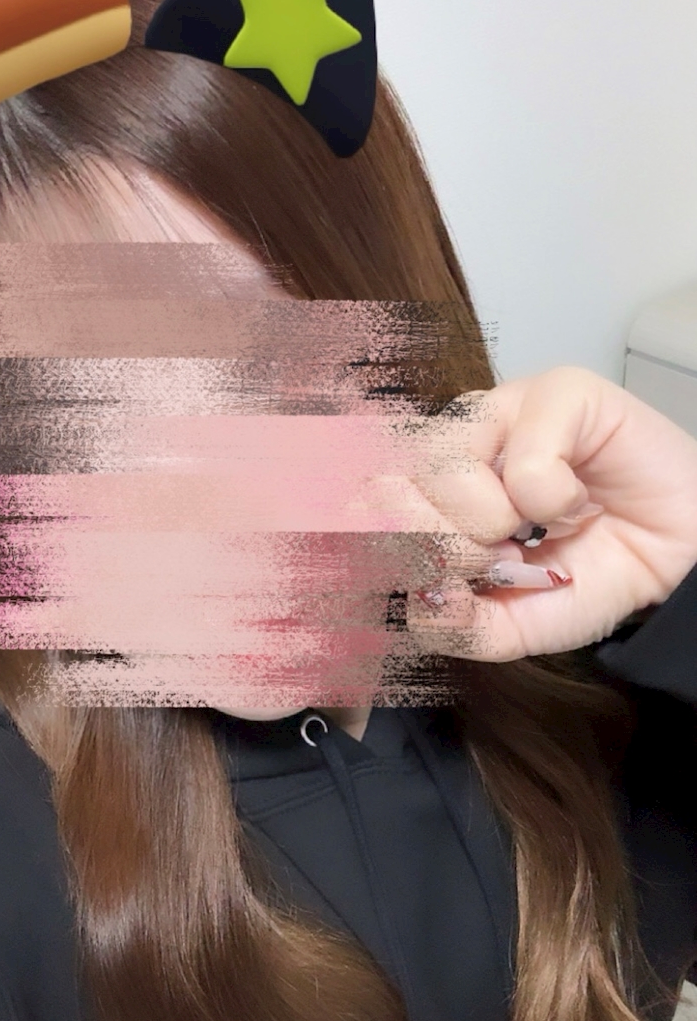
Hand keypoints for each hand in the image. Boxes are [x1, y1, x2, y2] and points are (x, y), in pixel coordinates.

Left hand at [403, 366, 696, 660]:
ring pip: (444, 472)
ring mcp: (499, 411)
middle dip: (440, 550)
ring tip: (534, 532)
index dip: (377, 546)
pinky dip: (554, 502)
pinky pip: (523, 463)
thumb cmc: (588, 577)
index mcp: (424, 490)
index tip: (428, 579)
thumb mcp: (509, 627)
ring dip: (492, 526)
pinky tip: (575, 505)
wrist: (675, 566)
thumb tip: (421, 599)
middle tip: (491, 562)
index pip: (357, 501)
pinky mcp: (557, 393)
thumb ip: (454, 626)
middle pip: (389, 489)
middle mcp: (450, 443)